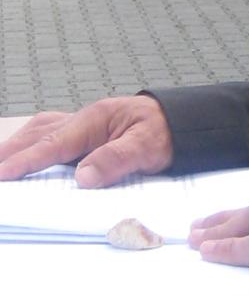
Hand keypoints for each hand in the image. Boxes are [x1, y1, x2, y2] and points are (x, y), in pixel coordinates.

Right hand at [0, 96, 173, 186]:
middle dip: (10, 152)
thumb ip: (117, 160)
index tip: (2, 174)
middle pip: (38, 135)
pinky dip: (33, 142)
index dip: (26, 161)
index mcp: (95, 120)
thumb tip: (83, 177)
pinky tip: (25, 150)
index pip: (53, 145)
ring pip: (41, 131)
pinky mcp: (88, 130)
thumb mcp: (148, 146)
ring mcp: (84, 122)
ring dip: (17, 145)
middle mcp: (85, 118)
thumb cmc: (166, 131)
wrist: (183, 120)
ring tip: (0, 163)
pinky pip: (52, 133)